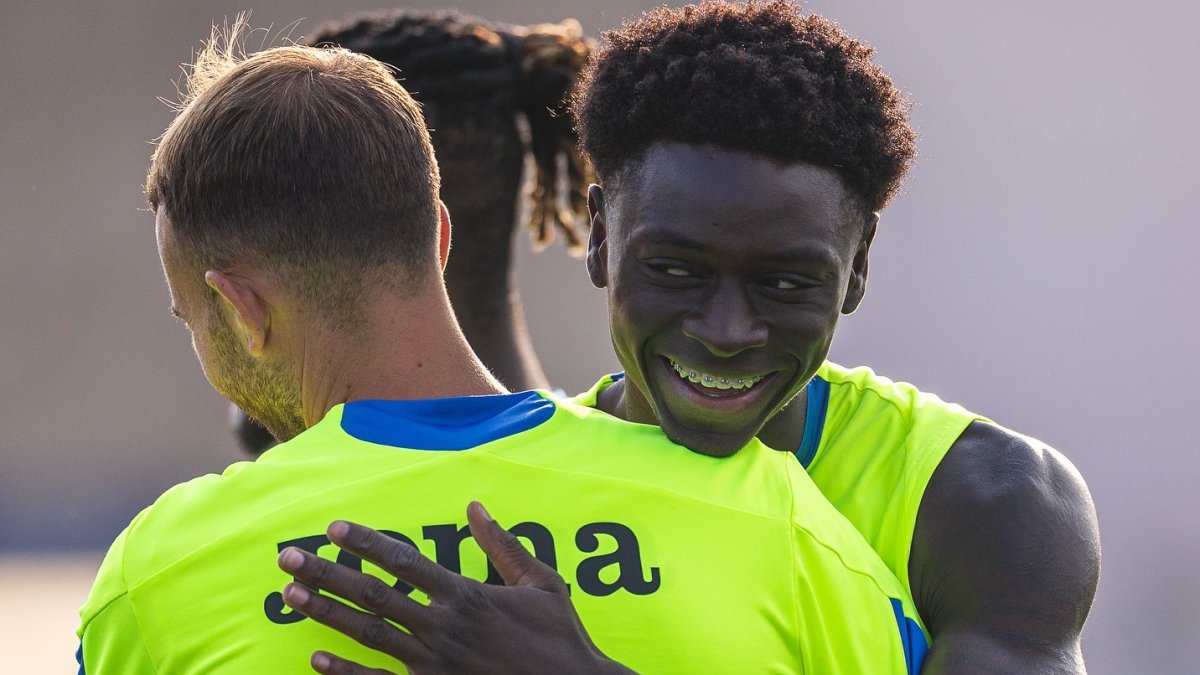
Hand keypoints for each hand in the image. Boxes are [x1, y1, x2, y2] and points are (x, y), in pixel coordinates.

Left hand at [277, 502, 634, 674]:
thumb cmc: (559, 638)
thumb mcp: (542, 584)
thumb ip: (503, 545)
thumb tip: (476, 506)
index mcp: (467, 595)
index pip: (405, 561)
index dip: (367, 543)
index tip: (334, 528)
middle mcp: (443, 627)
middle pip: (373, 594)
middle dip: (327, 573)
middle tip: (288, 557)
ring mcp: (433, 664)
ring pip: (368, 633)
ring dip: (325, 613)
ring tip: (291, 596)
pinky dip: (345, 672)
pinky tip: (316, 658)